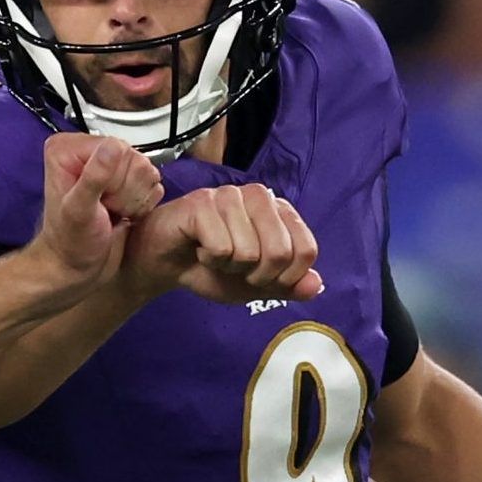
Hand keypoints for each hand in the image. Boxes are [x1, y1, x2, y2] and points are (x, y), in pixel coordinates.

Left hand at [31, 133, 163, 292]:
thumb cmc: (70, 243)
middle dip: (125, 192)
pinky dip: (143, 203)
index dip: (115, 180)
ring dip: (135, 199)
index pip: (117, 148)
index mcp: (69, 149)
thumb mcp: (79, 211)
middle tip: (106, 210)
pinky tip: (123, 214)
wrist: (76, 267)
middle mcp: (89, 152)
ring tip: (113, 213)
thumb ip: (94, 177)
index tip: (100, 202)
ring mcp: (109, 165)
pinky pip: (152, 183)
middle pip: (134, 159)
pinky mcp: (125, 180)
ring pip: (147, 171)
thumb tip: (113, 146)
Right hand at [122, 183, 323, 303]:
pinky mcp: (202, 202)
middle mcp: (259, 196)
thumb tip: (316, 286)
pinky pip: (221, 247)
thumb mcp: (255, 286)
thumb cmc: (211, 269)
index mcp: (279, 212)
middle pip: (280, 252)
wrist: (165, 264)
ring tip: (213, 255)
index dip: (284, 279)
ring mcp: (231, 196)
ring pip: (249, 252)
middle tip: (233, 268)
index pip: (306, 250)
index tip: (260, 279)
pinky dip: (208, 259)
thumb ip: (287, 285)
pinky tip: (198, 247)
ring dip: (228, 267)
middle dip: (255, 276)